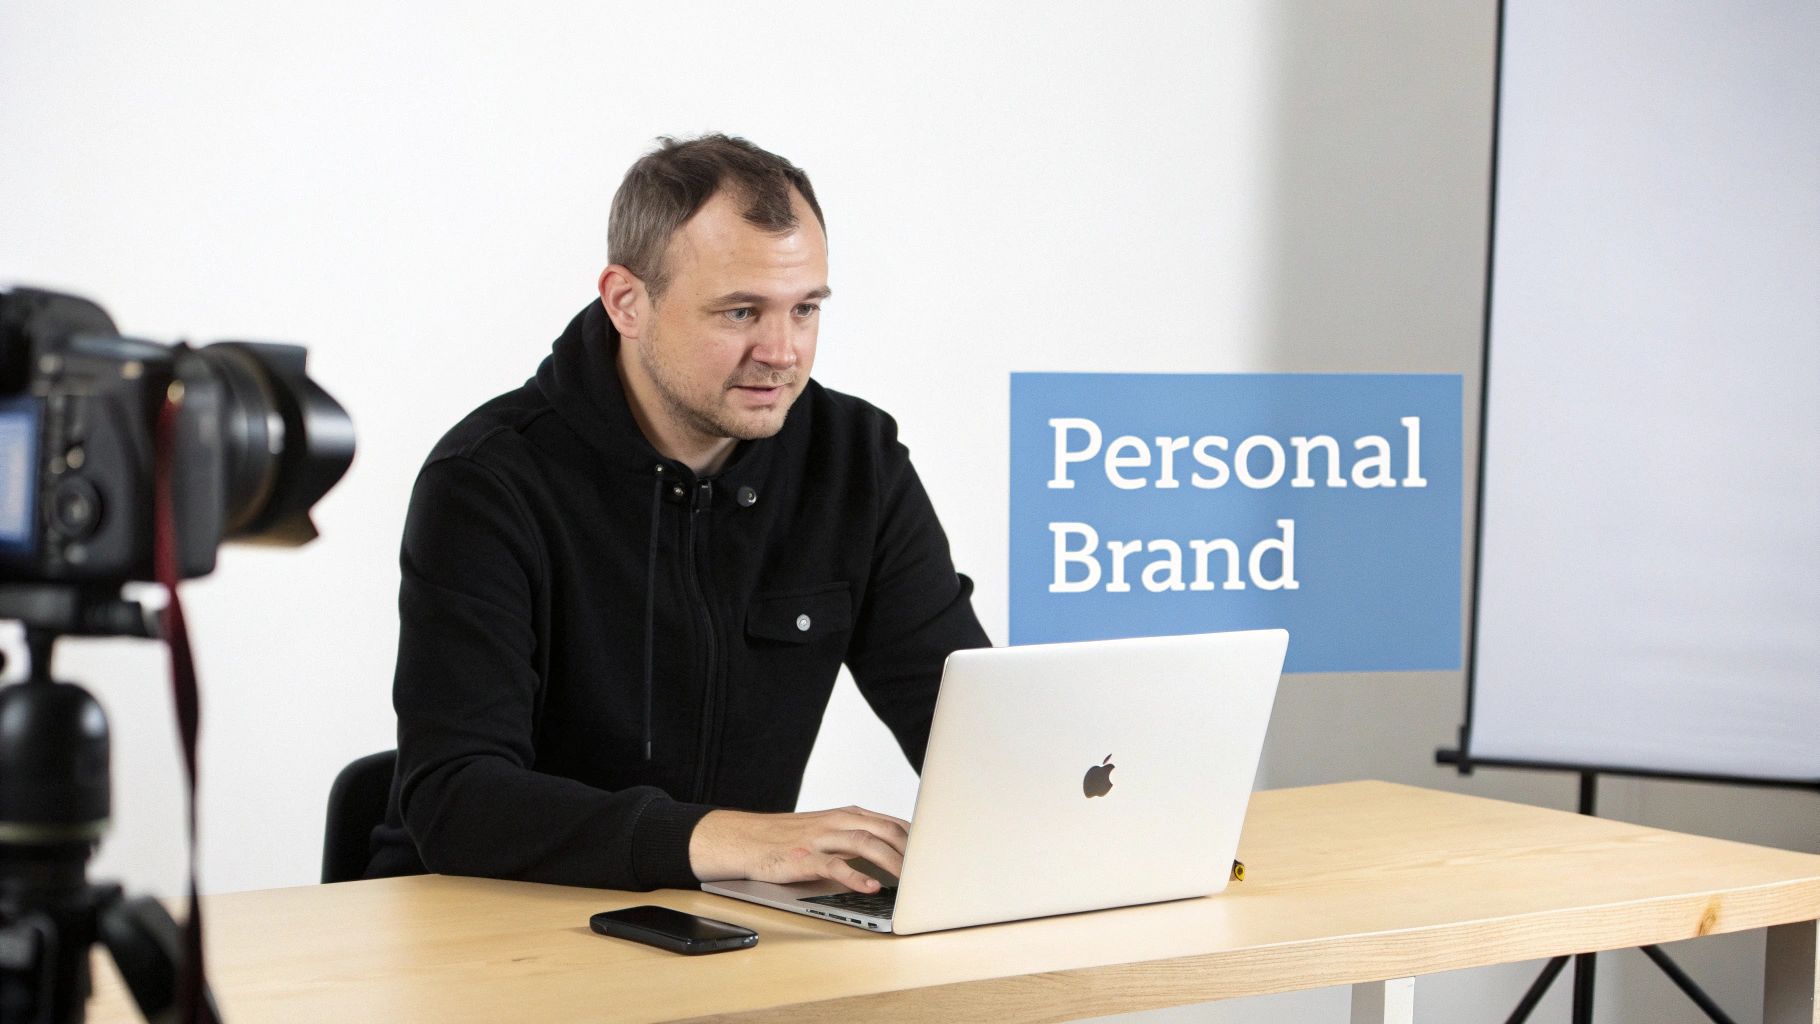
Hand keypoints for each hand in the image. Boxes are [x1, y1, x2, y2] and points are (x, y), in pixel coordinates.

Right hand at [689, 805, 909, 892]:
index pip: (891, 822)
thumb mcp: (829, 832)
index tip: (937, 853)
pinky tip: (871, 887)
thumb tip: (897, 853)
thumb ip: (859, 838)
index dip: (917, 837)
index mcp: (847, 815)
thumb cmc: (791, 839)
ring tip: (910, 879)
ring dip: (891, 861)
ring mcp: (820, 838)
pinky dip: (855, 876)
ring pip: (864, 843)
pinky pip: (834, 866)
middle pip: (884, 830)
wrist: (746, 839)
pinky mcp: (804, 857)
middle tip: (931, 868)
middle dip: (911, 849)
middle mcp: (837, 822)